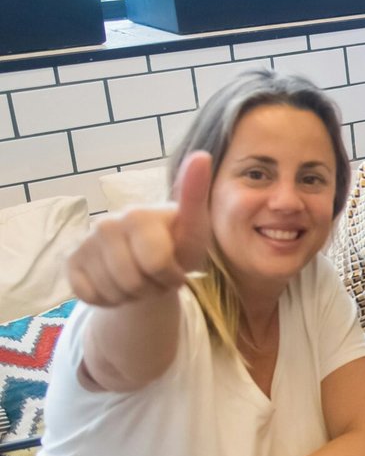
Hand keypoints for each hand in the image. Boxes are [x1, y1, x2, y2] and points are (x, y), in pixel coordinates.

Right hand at [66, 152, 211, 306]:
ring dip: (133, 296)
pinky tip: (119, 285)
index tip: (177, 270)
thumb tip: (202, 155)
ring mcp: (86, 241)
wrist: (151, 265)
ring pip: (112, 291)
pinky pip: (90, 296)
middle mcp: (107, 223)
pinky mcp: (71, 261)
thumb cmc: (178, 246)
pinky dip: (110, 300)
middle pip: (132, 281)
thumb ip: (196, 197)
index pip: (155, 261)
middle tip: (160, 277)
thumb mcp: (195, 230)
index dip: (170, 276)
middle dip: (153, 288)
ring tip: (143, 280)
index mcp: (139, 215)